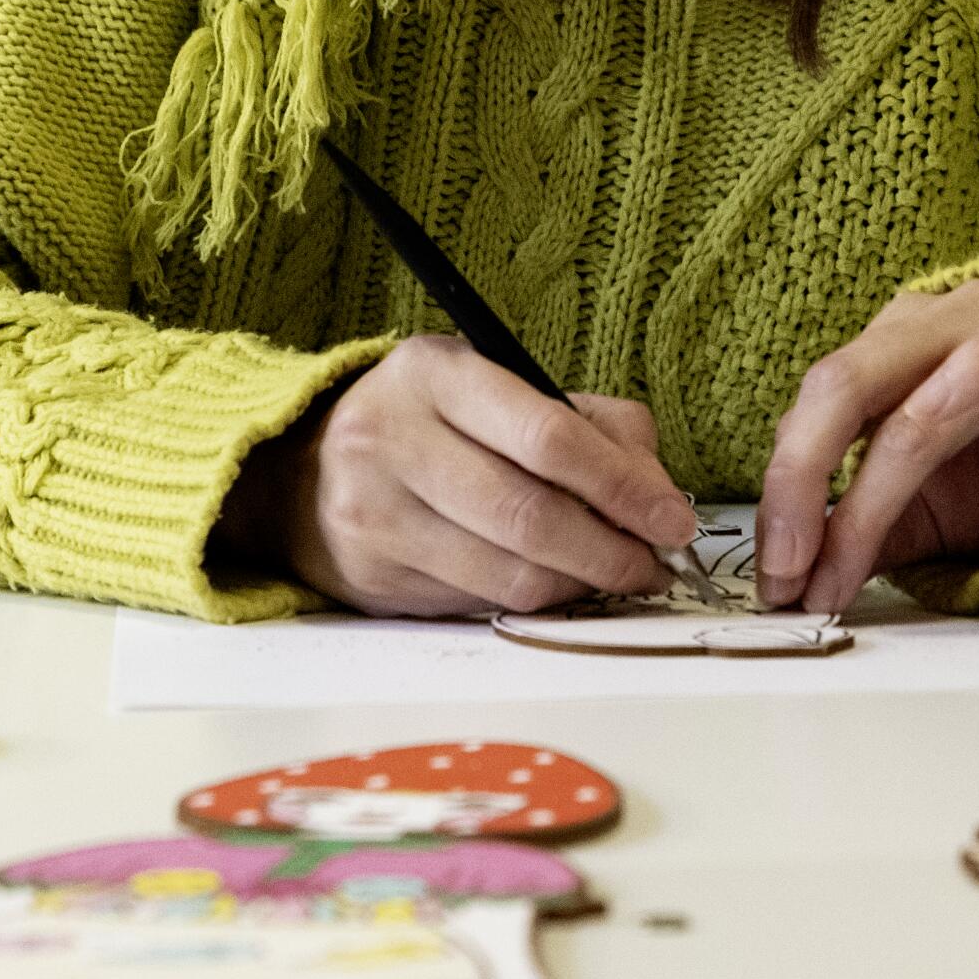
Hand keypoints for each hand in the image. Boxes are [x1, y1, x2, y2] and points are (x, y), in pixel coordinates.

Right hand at [220, 335, 698, 616]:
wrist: (304, 474)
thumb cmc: (432, 427)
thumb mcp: (502, 393)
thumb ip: (594, 428)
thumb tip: (657, 495)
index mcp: (436, 374)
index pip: (549, 437)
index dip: (624, 487)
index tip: (674, 521)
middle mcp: (392, 439)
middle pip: (531, 516)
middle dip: (611, 551)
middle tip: (653, 566)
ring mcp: (375, 514)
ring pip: (510, 574)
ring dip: (581, 585)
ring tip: (613, 575)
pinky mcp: (374, 578)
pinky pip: (480, 604)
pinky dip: (533, 601)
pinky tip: (552, 583)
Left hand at [755, 280, 978, 611]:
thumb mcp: (933, 517)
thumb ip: (867, 535)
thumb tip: (798, 581)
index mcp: (886, 358)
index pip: (809, 419)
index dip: (782, 500)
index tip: (776, 582)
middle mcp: (922, 329)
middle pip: (831, 394)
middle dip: (792, 488)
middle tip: (783, 574)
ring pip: (891, 398)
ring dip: (856, 496)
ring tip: (835, 566)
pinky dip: (950, 396)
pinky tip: (922, 432)